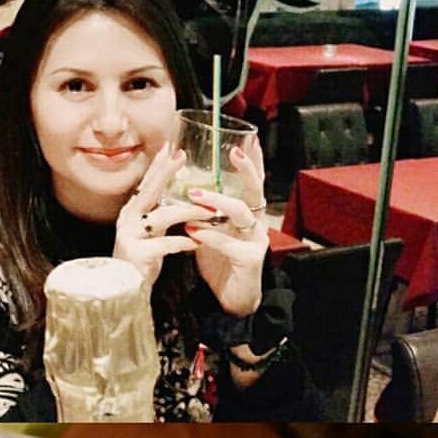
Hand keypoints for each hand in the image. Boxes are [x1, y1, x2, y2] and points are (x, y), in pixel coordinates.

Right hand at [114, 143, 214, 284]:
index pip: (146, 183)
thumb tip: (182, 196)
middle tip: (182, 156)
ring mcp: (130, 235)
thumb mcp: (151, 233)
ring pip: (162, 216)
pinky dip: (181, 242)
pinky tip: (195, 243)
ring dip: (188, 212)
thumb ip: (162, 215)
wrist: (126, 291)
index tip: (171, 146)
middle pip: (149, 190)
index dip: (158, 165)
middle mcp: (128, 219)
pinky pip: (163, 244)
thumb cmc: (142, 260)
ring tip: (209, 212)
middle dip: (166, 172)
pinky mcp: (137, 254)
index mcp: (133, 212)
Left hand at [184, 141, 268, 316]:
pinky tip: (193, 232)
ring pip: (242, 212)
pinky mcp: (250, 260)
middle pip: (256, 190)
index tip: (247, 138)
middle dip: (246, 168)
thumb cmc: (218, 261)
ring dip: (217, 201)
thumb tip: (181, 185)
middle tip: (232, 151)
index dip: (251, 160)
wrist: (230, 300)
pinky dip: (210, 236)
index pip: (251, 182)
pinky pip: (230, 243)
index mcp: (246, 214)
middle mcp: (255, 223)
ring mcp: (255, 241)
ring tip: (193, 195)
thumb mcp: (208, 229)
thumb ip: (202, 210)